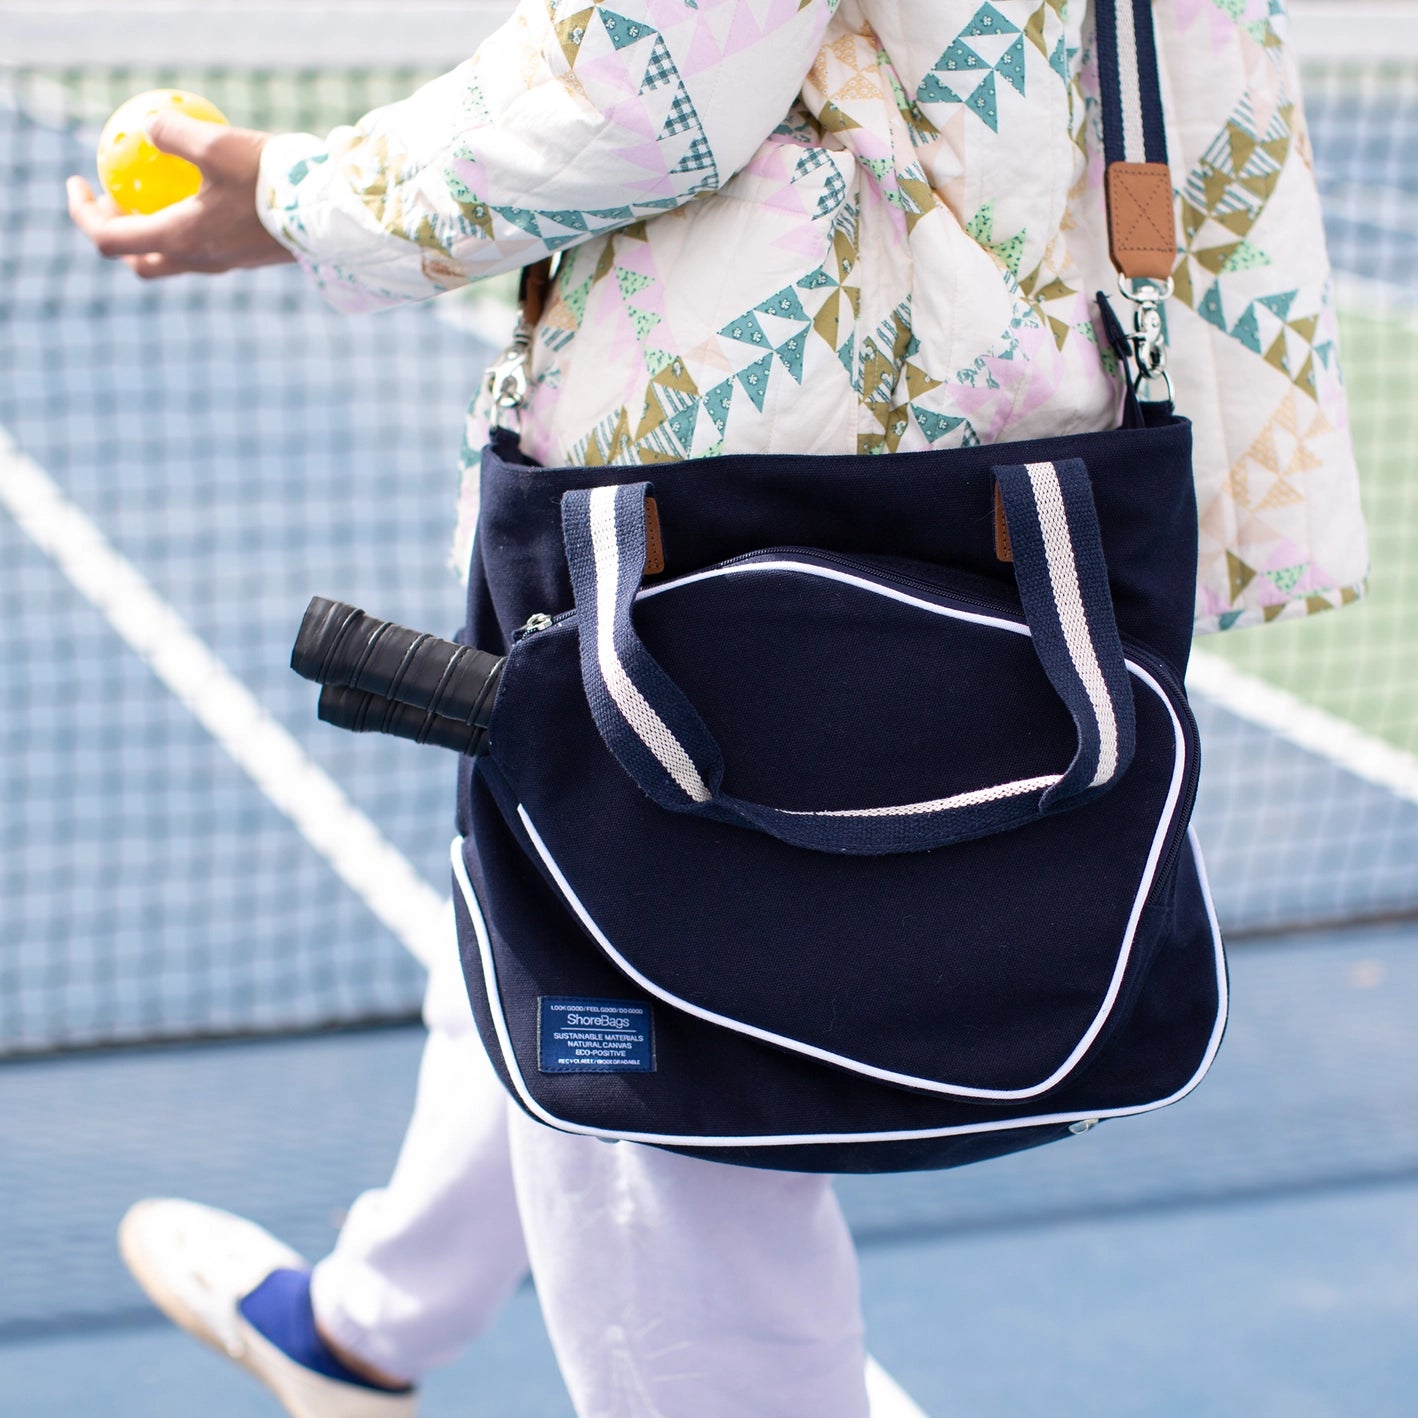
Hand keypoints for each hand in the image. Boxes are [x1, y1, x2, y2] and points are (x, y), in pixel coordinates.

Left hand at [67, 111, 295, 278]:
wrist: (332, 216)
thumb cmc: (273, 183)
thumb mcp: (218, 143)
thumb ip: (174, 134)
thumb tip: (146, 126)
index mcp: (180, 238)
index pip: (109, 238)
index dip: (82, 213)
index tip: (78, 183)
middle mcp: (199, 260)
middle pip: (139, 261)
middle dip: (118, 232)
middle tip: (117, 196)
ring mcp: (226, 264)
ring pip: (172, 260)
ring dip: (154, 233)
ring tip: (159, 195)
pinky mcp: (248, 260)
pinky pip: (204, 251)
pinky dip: (188, 229)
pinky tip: (206, 196)